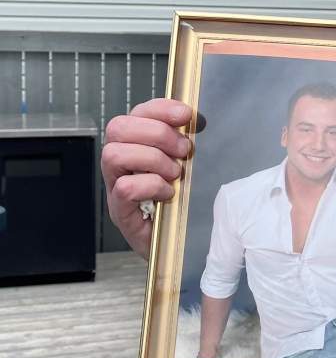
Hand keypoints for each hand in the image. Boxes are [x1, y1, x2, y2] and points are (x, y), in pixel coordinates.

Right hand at [101, 99, 193, 258]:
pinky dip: (151, 186)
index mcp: (135, 147)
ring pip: (114, 154)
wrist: (175, 248)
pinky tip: (168, 194)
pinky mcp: (120, 212)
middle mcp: (120, 165)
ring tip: (175, 174)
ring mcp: (115, 187)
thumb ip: (185, 144)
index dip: (160, 109)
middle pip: (118, 127)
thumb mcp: (185, 168)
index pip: (136, 114)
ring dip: (152, 160)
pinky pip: (124, 188)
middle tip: (183, 151)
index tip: (186, 115)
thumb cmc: (179, 204)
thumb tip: (198, 121)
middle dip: (157, 133)